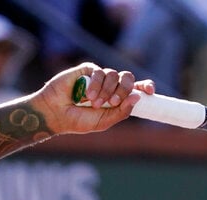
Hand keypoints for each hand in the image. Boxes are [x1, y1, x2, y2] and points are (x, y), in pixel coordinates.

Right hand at [33, 62, 154, 134]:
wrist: (56, 114)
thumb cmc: (78, 120)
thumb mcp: (103, 122)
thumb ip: (121, 112)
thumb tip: (138, 97)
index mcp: (116, 98)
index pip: (135, 88)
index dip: (145, 87)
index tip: (150, 91)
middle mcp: (109, 86)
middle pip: (128, 78)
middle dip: (124, 90)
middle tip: (112, 103)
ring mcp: (99, 77)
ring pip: (114, 74)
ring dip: (107, 91)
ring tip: (95, 104)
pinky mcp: (87, 70)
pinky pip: (99, 71)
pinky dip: (96, 85)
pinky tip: (87, 96)